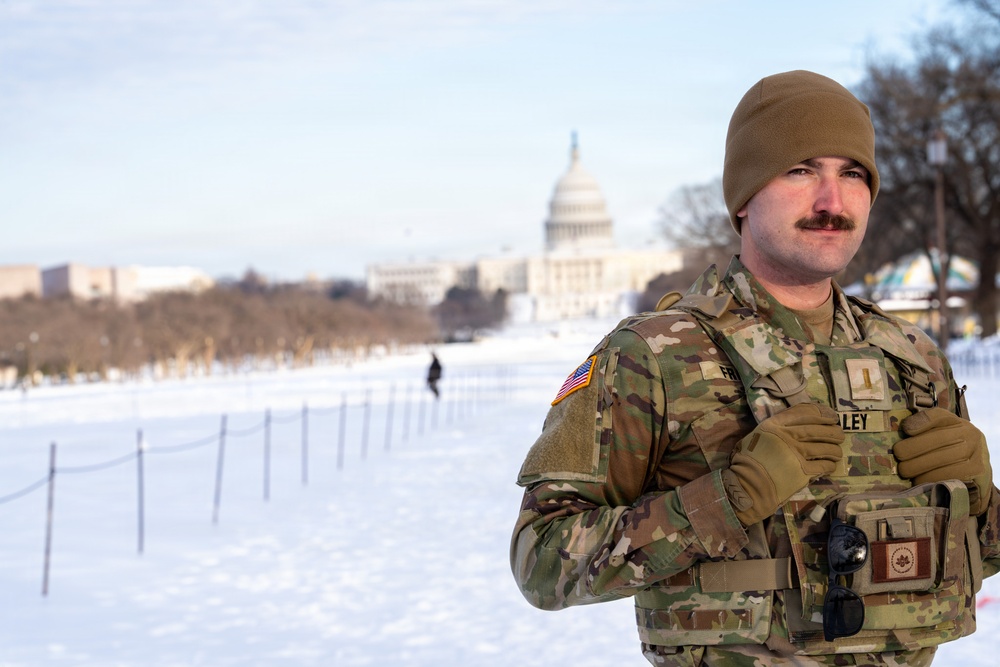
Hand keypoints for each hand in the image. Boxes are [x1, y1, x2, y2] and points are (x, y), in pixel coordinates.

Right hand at [722, 403, 844, 525]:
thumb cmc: (749, 460)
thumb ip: (776, 428)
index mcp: (774, 425)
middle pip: (819, 430)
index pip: (805, 412)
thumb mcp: (758, 435)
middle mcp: (787, 436)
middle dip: (833, 431)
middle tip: (839, 434)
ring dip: (835, 449)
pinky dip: (830, 465)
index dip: (823, 413)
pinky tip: (830, 465)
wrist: (747, 485)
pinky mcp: (802, 471)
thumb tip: (799, 424)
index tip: (832, 417)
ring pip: (826, 448)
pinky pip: (824, 465)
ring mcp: (796, 454)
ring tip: (836, 451)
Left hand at [895, 407, 992, 515]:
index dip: (920, 422)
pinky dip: (932, 479)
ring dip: (919, 466)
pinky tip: (920, 481)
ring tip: (905, 472)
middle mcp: (969, 433)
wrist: (975, 476)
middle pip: (937, 438)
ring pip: (943, 458)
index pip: (938, 416)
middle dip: (912, 448)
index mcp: (956, 422)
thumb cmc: (947, 454)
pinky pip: (951, 475)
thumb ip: (920, 432)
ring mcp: (976, 451)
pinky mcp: (978, 471)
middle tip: (898, 458)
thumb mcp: (936, 438)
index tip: (906, 430)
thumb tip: (902, 431)